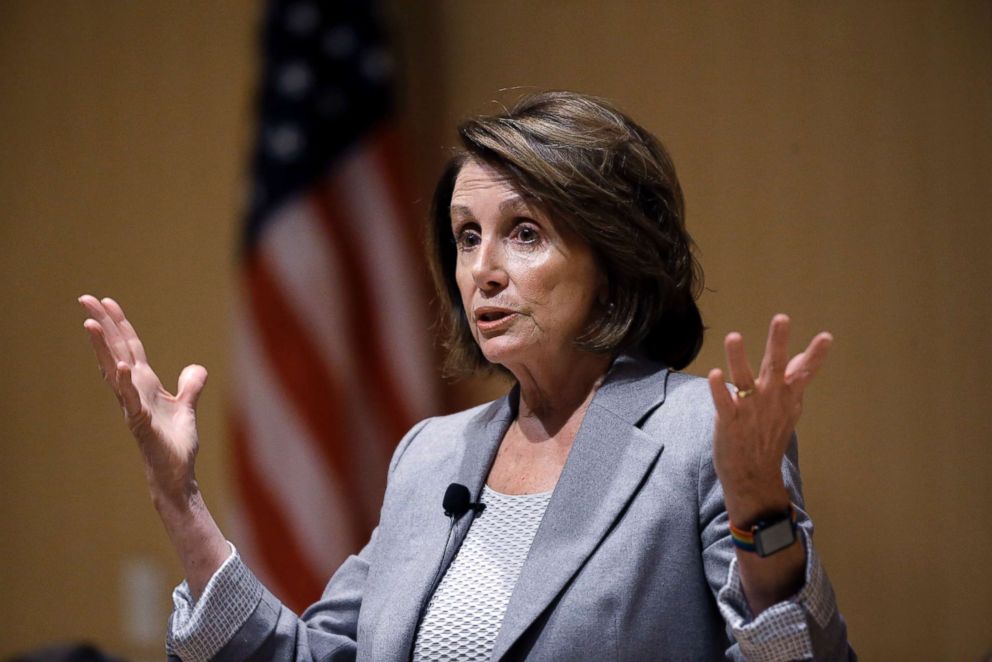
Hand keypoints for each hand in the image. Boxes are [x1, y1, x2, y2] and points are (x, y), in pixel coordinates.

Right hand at [79, 295, 206, 508]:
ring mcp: (134, 407)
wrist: (176, 475)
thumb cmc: (175, 444)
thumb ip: (191, 386)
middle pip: (116, 351)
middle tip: (85, 298)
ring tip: (92, 323)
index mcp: (145, 384)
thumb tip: (195, 367)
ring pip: (115, 371)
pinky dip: (126, 383)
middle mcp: (135, 391)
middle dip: (103, 325)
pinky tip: (121, 366)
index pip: (130, 347)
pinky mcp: (141, 424)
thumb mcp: (187, 408)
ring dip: (103, 347)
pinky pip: (132, 400)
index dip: (120, 324)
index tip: (107, 301)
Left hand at [707, 314, 831, 525]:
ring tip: (733, 337)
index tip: (826, 337)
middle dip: (778, 342)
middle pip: (775, 367)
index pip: (804, 373)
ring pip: (743, 379)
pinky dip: (718, 389)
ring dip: (738, 359)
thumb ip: (794, 380)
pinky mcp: (729, 421)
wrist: (754, 475)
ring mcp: (749, 410)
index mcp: (787, 396)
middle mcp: (770, 399)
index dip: (815, 356)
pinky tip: (713, 374)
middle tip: (782, 318)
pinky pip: (723, 402)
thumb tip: (801, 356)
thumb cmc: (769, 436)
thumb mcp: (788, 408)